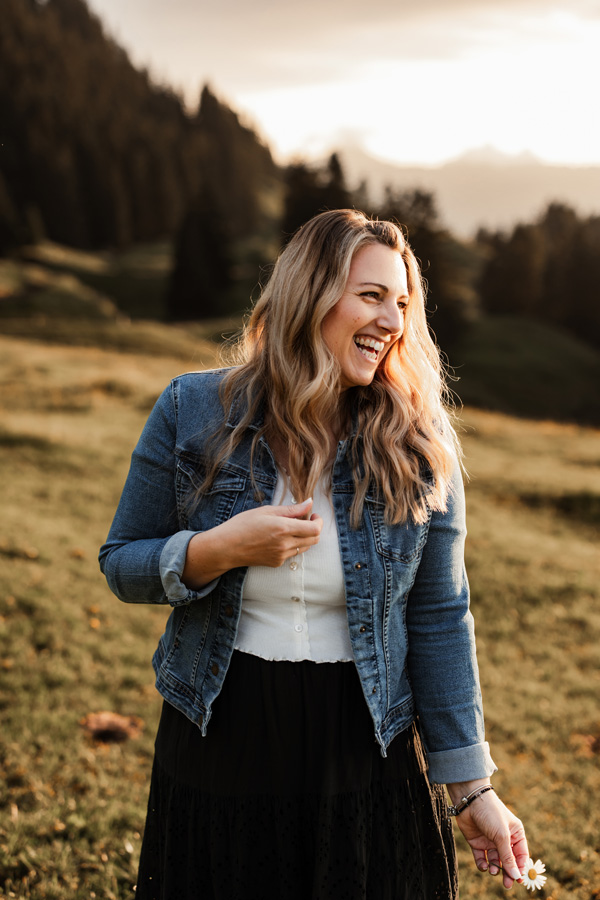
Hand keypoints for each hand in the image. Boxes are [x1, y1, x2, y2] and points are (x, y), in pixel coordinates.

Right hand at [183, 498, 322, 587]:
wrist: (226, 547)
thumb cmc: (242, 525)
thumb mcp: (266, 511)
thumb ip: (291, 509)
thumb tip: (309, 503)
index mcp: (283, 529)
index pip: (315, 529)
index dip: (319, 521)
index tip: (314, 515)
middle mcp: (285, 544)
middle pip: (314, 540)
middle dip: (314, 529)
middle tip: (306, 520)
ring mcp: (281, 556)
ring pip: (305, 547)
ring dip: (304, 537)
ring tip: (290, 528)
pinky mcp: (276, 563)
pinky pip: (292, 553)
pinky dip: (292, 545)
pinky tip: (278, 538)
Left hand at [452, 788, 527, 888]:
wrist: (469, 800)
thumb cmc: (491, 814)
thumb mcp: (502, 836)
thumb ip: (508, 857)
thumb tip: (516, 875)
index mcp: (515, 833)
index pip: (521, 855)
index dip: (520, 867)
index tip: (518, 880)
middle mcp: (504, 838)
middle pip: (508, 860)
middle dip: (508, 872)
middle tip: (507, 885)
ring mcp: (490, 840)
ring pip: (495, 861)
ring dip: (495, 868)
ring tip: (493, 870)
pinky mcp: (477, 842)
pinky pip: (482, 858)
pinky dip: (483, 865)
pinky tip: (483, 866)